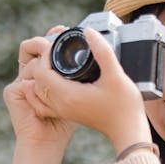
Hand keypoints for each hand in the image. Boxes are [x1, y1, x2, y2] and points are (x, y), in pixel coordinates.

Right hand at [3, 27, 75, 149]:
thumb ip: (75, 76)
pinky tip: (46, 81)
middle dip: (43, 42)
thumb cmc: (63, 122)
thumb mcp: (74, 93)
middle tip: (56, 39)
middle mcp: (28, 75)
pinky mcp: (12, 92)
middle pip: (31, 48)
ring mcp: (19, 83)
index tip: (63, 29)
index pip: (42, 49)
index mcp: (42, 74)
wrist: (49, 142)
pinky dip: (37, 79)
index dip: (50, 37)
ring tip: (54, 63)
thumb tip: (89, 56)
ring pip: (30, 61)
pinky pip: (25, 77)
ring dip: (43, 61)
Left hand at [19, 26, 151, 152]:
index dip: (45, 56)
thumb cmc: (124, 106)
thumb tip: (88, 32)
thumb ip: (102, 51)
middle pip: (36, 80)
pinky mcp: (67, 114)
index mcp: (68, 94)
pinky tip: (52, 81)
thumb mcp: (116, 75)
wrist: (128, 131)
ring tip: (53, 63)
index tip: (58, 46)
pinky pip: (42, 103)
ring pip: (37, 92)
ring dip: (40, 76)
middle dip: (41, 63)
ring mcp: (63, 111)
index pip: (41, 72)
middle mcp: (61, 104)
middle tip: (55, 51)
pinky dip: (41, 91)